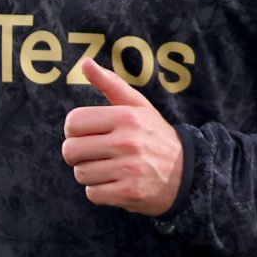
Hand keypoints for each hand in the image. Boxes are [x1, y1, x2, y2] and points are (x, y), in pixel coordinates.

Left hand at [62, 58, 183, 215]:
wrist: (186, 172)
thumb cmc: (154, 135)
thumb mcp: (138, 105)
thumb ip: (110, 83)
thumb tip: (84, 62)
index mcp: (126, 116)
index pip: (73, 122)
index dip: (74, 130)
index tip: (87, 133)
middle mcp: (127, 141)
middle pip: (70, 150)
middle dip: (78, 153)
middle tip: (95, 153)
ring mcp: (128, 169)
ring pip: (80, 173)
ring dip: (90, 173)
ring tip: (109, 167)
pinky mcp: (129, 193)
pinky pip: (92, 194)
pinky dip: (99, 191)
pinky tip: (115, 183)